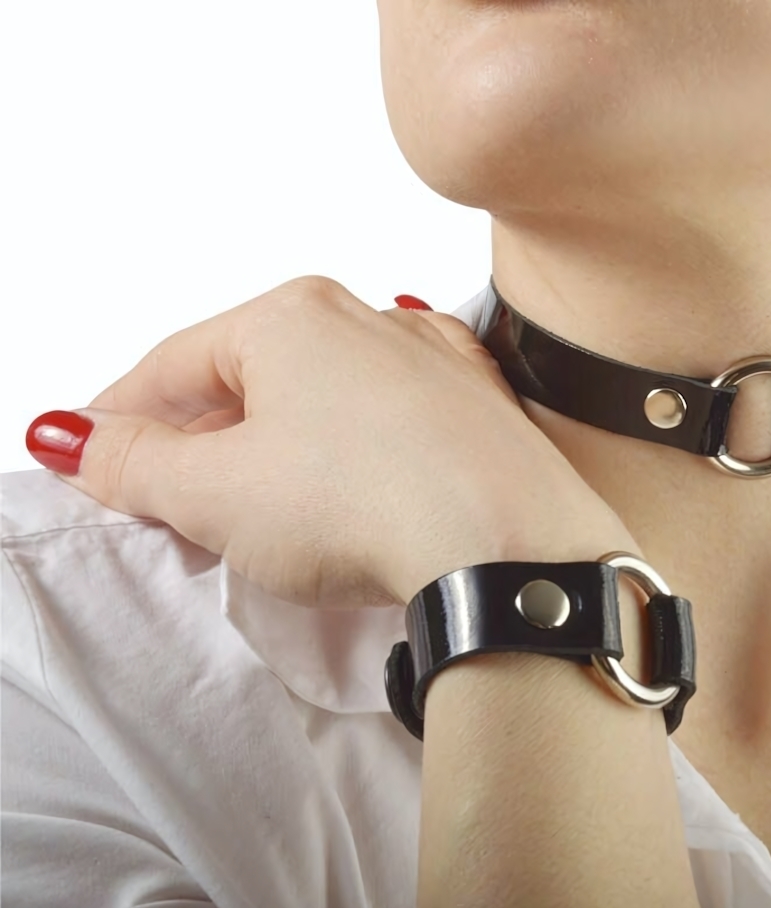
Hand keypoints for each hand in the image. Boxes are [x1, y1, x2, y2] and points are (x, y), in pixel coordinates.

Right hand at [30, 275, 635, 608]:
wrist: (510, 546)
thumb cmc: (363, 502)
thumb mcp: (217, 493)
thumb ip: (136, 462)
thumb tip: (77, 435)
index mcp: (291, 317)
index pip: (175, 365)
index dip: (123, 419)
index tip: (95, 460)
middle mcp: (369, 319)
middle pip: (254, 379)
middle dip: (207, 440)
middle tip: (176, 504)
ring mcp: (436, 361)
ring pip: (329, 400)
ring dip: (286, 448)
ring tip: (267, 512)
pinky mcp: (484, 411)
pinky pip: (396, 426)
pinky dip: (360, 455)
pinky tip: (358, 489)